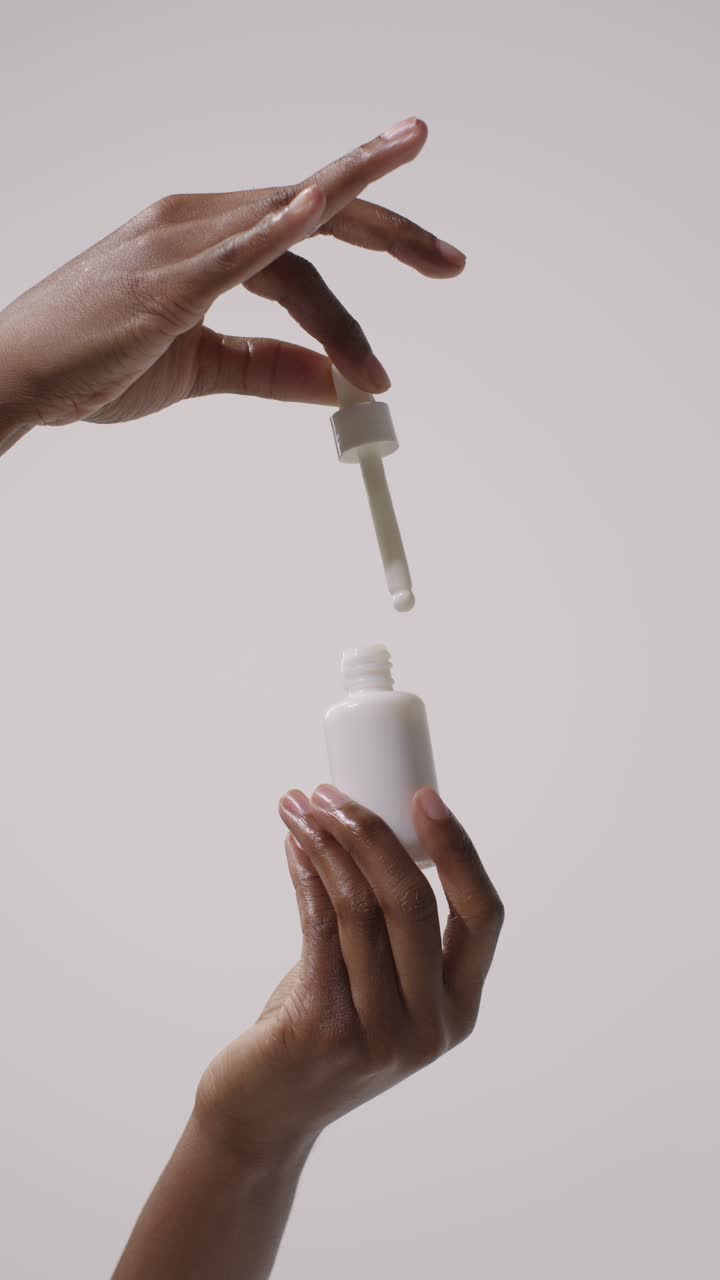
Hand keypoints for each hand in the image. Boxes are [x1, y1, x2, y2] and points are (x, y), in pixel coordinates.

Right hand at [0, 118, 464, 432]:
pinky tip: (321, 207)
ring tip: (433, 254)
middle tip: (453, 262)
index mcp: (209, 237)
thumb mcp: (200, 369)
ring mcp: (179, 242)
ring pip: (291, 226)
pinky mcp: (161, 282)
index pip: (308, 238)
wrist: (20, 376)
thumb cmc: (95, 362)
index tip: (433, 270)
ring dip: (366, 243)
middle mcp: (199, 221)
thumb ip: (269, 369)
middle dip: (394, 231)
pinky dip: (278, 228)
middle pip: (315, 211)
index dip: (377, 255)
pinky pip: (232, 251)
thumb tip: (334, 384)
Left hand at [195, 785, 503, 1160]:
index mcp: (460, 1006)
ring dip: (327, 845)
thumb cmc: (324, 1026)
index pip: (483, 915)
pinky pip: (320, 928)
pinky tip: (293, 846)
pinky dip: (306, 875)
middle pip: (414, 902)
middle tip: (332, 792)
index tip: (425, 795)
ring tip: (300, 807)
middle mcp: (431, 1025)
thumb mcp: (377, 982)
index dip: (460, 849)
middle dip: (372, 833)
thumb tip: (368, 821)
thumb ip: (388, 927)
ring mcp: (381, 1034)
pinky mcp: (326, 1031)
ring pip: (361, 910)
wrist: (265, 1110)